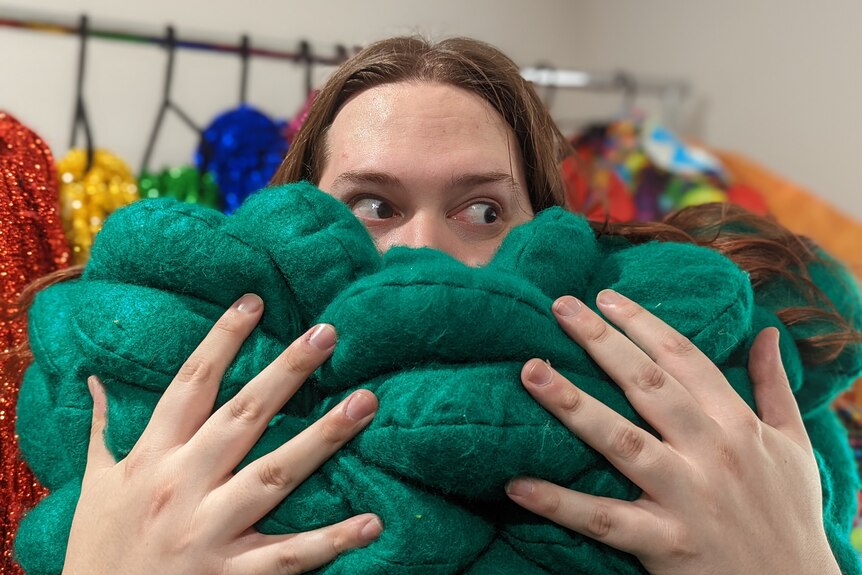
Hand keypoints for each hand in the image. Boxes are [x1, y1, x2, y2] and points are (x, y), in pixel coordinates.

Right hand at [63, 294, 381, 574]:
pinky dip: (331, 540)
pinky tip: (371, 521)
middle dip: (286, 372)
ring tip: (365, 402)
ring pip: (275, 474)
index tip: (254, 300)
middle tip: (327, 334)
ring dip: (323, 437)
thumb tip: (93, 382)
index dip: (222, 339)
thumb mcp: (94, 487)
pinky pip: (289, 555)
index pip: (191, 385)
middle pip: (243, 416)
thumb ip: (102, 432)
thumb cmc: (98, 551)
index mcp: (151, 459)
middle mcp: (181, 486)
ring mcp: (208, 531)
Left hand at [506, 289, 839, 574]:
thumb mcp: (794, 446)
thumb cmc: (790, 514)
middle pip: (647, 384)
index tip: (604, 297)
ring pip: (621, 441)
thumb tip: (768, 335)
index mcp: (736, 425)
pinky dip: (560, 504)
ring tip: (532, 372)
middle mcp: (710, 452)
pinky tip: (516, 485)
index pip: (683, 359)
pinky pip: (604, 520)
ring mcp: (686, 497)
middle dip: (602, 341)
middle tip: (559, 307)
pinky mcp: (665, 543)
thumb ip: (775, 388)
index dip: (642, 323)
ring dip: (573, 404)